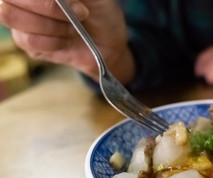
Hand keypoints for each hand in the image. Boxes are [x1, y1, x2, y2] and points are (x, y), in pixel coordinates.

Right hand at [0, 0, 134, 83]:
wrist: (110, 43)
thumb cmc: (101, 12)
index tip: (72, 1)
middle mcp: (22, 1)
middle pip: (8, 0)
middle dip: (48, 7)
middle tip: (81, 12)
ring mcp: (22, 22)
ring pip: (14, 17)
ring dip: (53, 25)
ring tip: (75, 28)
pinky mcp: (29, 45)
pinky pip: (29, 41)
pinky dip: (54, 41)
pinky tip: (68, 40)